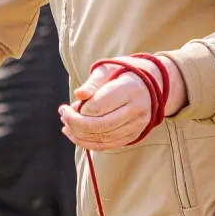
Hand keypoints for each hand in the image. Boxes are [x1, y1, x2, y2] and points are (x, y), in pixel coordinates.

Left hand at [58, 56, 186, 150]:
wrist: (151, 85)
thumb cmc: (123, 73)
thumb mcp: (108, 69)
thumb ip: (93, 83)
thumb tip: (78, 95)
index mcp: (130, 89)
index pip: (99, 106)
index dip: (78, 110)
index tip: (66, 107)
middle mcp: (135, 110)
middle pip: (100, 125)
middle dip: (76, 124)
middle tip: (63, 117)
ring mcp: (136, 125)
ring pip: (103, 138)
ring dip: (79, 136)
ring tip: (66, 127)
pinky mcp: (134, 136)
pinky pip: (108, 145)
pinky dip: (89, 144)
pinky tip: (76, 137)